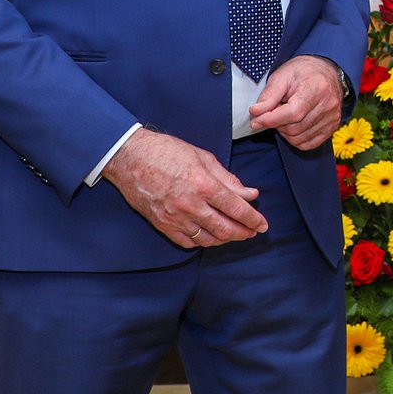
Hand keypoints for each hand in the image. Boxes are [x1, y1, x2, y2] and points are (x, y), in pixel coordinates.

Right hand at [103, 128, 265, 247]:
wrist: (129, 157)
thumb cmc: (166, 151)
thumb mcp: (203, 158)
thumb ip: (228, 179)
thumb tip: (250, 194)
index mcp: (204, 185)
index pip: (237, 208)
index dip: (253, 219)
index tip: (263, 225)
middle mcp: (191, 205)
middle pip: (225, 228)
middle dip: (243, 233)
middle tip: (252, 232)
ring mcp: (175, 218)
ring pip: (207, 239)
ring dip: (224, 239)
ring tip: (234, 234)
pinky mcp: (162, 225)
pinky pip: (187, 241)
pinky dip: (202, 241)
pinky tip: (210, 236)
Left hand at [248, 55, 345, 149]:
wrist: (326, 70)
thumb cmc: (303, 71)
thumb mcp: (282, 76)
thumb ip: (268, 96)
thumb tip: (255, 113)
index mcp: (316, 88)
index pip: (293, 113)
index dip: (271, 120)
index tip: (256, 120)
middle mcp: (328, 105)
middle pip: (294, 128)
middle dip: (276, 124)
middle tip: (273, 112)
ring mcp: (332, 118)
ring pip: (299, 138)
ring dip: (284, 132)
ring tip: (284, 116)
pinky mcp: (333, 126)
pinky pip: (308, 144)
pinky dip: (295, 139)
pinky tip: (292, 125)